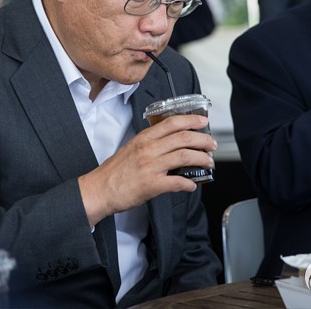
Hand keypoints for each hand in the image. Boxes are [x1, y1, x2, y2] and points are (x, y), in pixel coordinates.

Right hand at [77, 114, 215, 225]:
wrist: (99, 190)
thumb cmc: (114, 172)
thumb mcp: (131, 148)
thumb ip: (150, 143)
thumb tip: (171, 142)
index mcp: (144, 138)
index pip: (172, 122)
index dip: (191, 120)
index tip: (203, 121)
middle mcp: (149, 149)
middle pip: (184, 138)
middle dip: (203, 139)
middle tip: (212, 144)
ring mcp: (151, 166)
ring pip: (185, 156)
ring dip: (201, 159)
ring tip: (208, 162)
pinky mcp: (152, 184)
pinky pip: (178, 182)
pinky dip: (189, 183)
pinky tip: (193, 185)